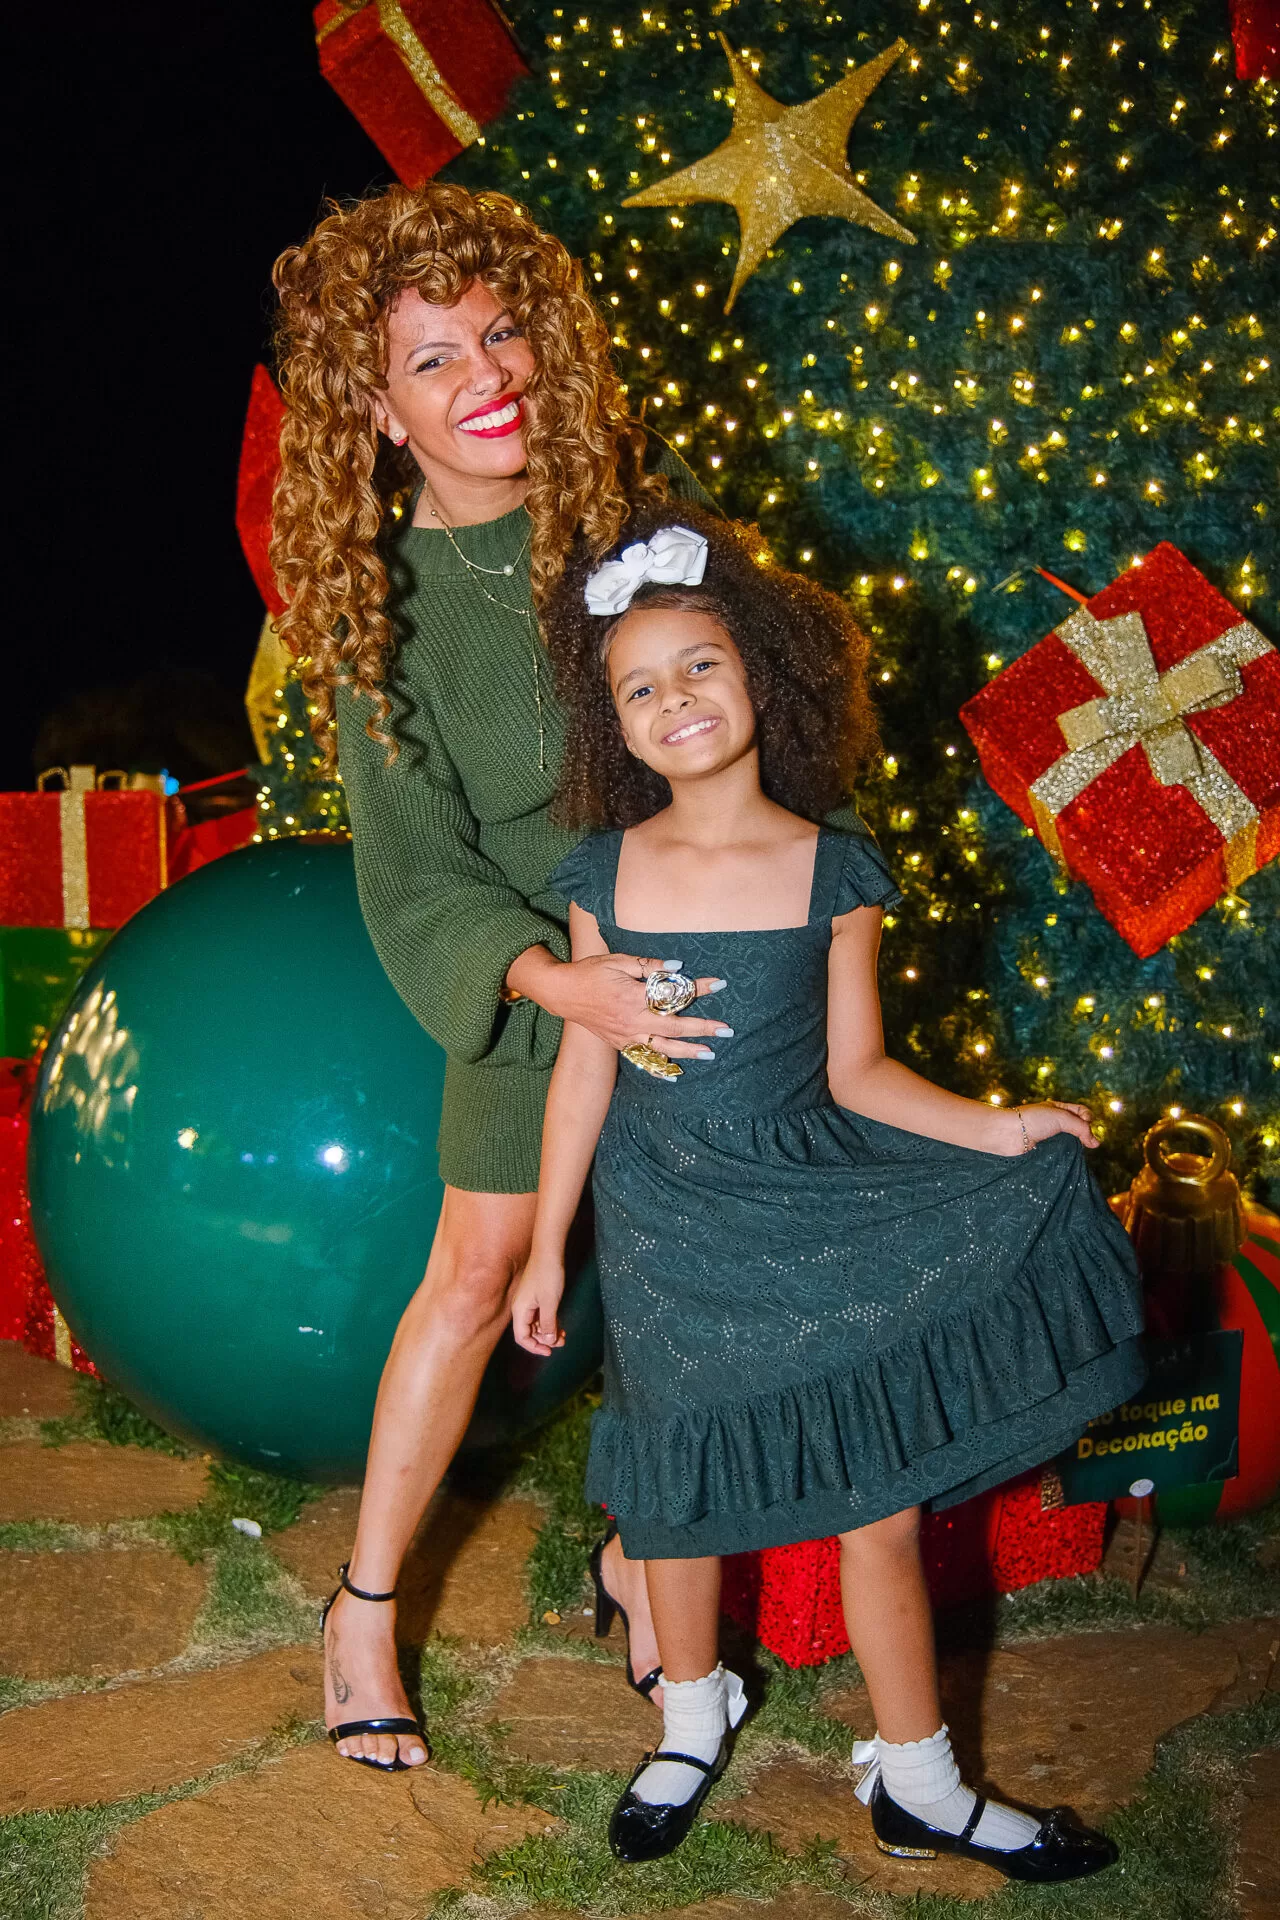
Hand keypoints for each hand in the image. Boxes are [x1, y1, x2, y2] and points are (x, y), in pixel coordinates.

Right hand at [512, 1260, 566, 1356]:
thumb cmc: (548, 1275)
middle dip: (544, 1340)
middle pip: (529, 1332)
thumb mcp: (550, 1303)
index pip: (522, 1337)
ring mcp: (528, 1302)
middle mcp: (521, 1308)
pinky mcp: (536, 1297)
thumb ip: (548, 1324)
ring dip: (548, 1332)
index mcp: (520, 1310)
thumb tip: (548, 1341)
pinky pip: (541, 1315)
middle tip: (561, 1342)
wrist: (549, 1252)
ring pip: (536, 1324)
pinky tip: (561, 1326)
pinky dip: (550, 1322)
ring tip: (564, 1336)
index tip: (549, 1352)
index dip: (534, 1347)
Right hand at [515, 949, 732, 1061]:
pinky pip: (644, 1058)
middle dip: (702, 1028)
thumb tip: (678, 966)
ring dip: (688, 1051)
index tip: (719, 984)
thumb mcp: (618, 961)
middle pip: (674, 1025)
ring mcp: (626, 1035)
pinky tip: (676, 1073)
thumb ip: (648, 965)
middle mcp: (632, 1019)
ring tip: (710, 1053)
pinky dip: (661, 1065)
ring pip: (662, 1047)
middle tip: (725, 1029)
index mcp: (633, 995)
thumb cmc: (591, 972)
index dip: (698, 988)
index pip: (673, 993)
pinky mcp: (620, 1044)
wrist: (564, 993)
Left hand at [1006, 1101, 1099, 1152]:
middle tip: (1086, 1142)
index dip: (1087, 1117)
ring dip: (1074, 1147)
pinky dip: (1065, 1156)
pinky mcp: (1044, 1151)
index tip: (1087, 1123)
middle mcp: (1053, 1122)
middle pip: (1077, 1129)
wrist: (1008, 1134)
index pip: (1081, 1112)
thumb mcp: (1061, 1118)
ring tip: (1076, 1150)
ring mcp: (1049, 1137)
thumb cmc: (1032, 1120)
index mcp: (1057, 1109)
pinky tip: (1068, 1158)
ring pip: (1069, 1143)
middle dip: (1084, 1135)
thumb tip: (1096, 1143)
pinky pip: (1060, 1154)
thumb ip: (1081, 1128)